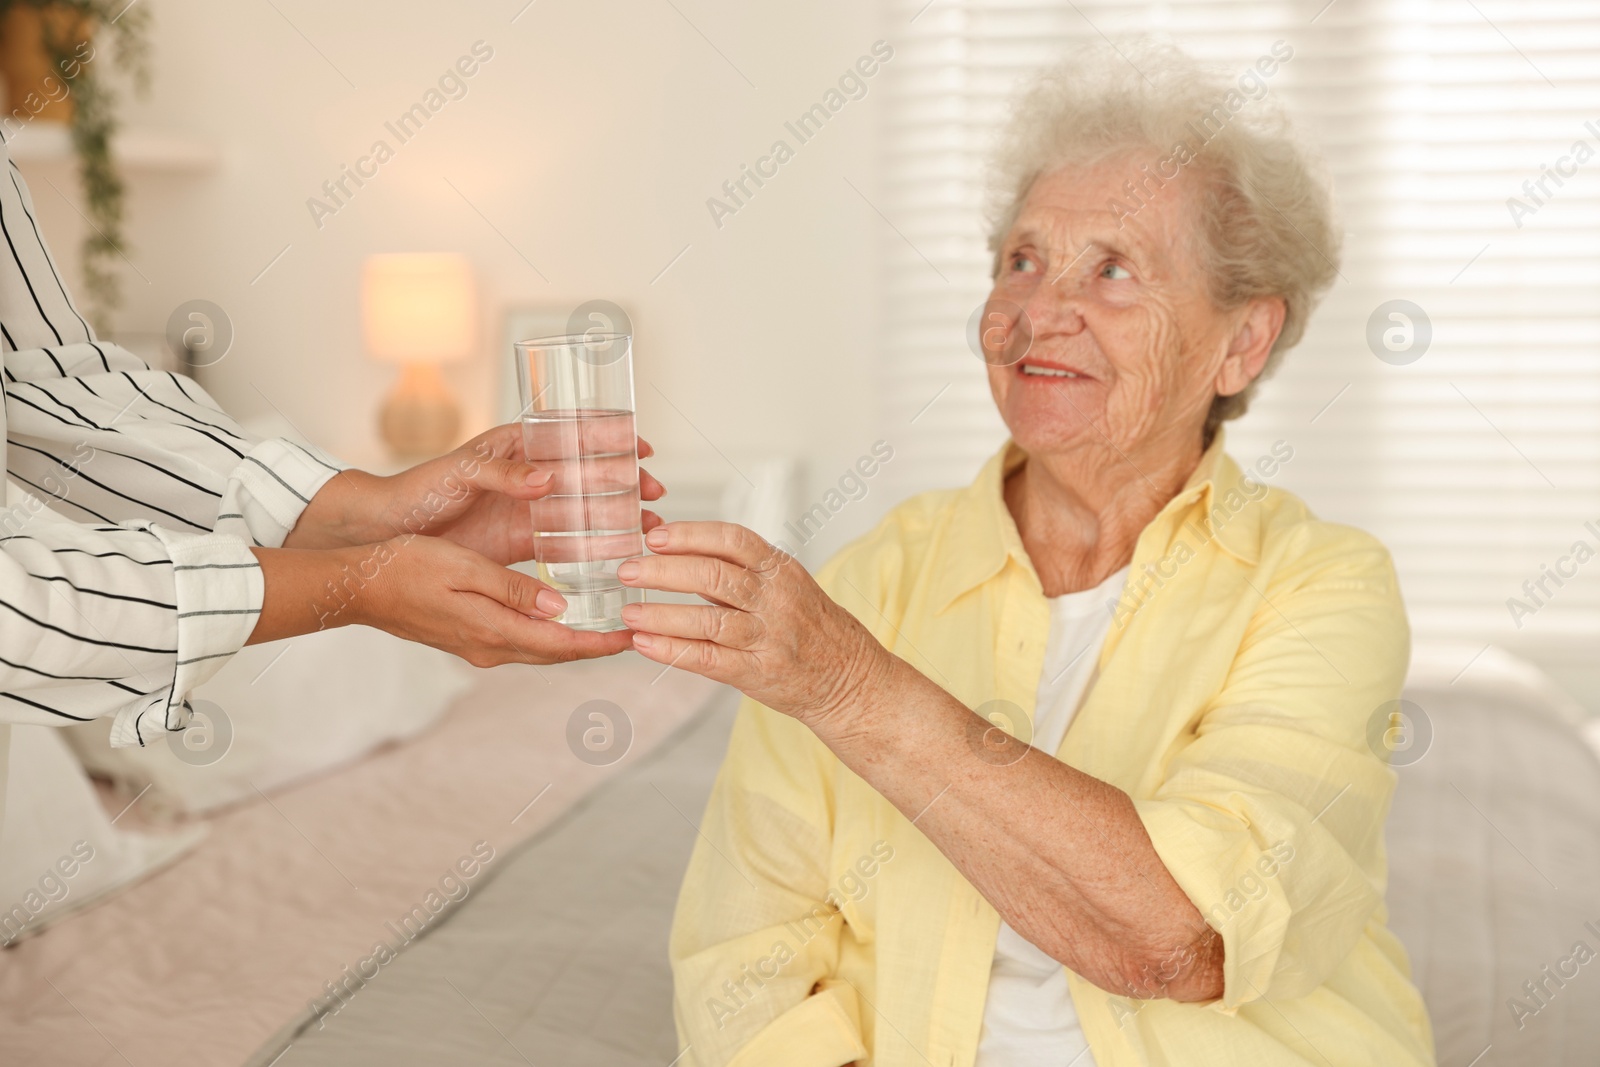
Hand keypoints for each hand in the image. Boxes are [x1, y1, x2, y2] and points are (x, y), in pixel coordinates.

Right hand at [250, 536, 635, 664]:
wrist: (355, 585)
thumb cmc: (403, 567)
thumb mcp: (461, 568)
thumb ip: (511, 589)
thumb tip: (559, 607)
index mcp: (492, 632)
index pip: (562, 645)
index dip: (602, 643)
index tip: (637, 635)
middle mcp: (489, 647)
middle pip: (557, 651)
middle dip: (597, 642)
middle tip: (636, 627)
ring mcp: (477, 645)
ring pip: (540, 645)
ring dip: (575, 637)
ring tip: (609, 619)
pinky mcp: (468, 636)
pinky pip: (521, 637)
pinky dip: (548, 629)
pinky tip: (561, 613)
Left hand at [288, 423, 664, 564]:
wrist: (391, 531)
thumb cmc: (421, 489)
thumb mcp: (462, 472)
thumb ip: (505, 474)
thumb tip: (548, 478)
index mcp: (519, 447)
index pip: (575, 433)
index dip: (612, 437)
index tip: (643, 446)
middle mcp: (532, 478)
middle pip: (592, 475)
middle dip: (627, 483)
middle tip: (654, 495)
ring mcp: (531, 512)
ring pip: (587, 512)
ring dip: (618, 519)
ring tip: (648, 530)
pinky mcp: (523, 545)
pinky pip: (567, 546)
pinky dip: (594, 551)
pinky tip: (619, 557)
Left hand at [615, 521, 893, 724]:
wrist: (848, 678)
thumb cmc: (810, 626)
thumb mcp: (785, 584)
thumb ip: (737, 569)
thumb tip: (675, 549)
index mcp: (781, 570)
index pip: (732, 540)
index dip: (690, 535)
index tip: (654, 535)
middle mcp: (776, 600)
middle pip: (713, 576)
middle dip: (664, 571)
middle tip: (627, 570)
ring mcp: (768, 638)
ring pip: (707, 621)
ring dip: (661, 614)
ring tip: (628, 611)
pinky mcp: (757, 674)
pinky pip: (707, 659)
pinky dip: (672, 651)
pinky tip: (644, 644)